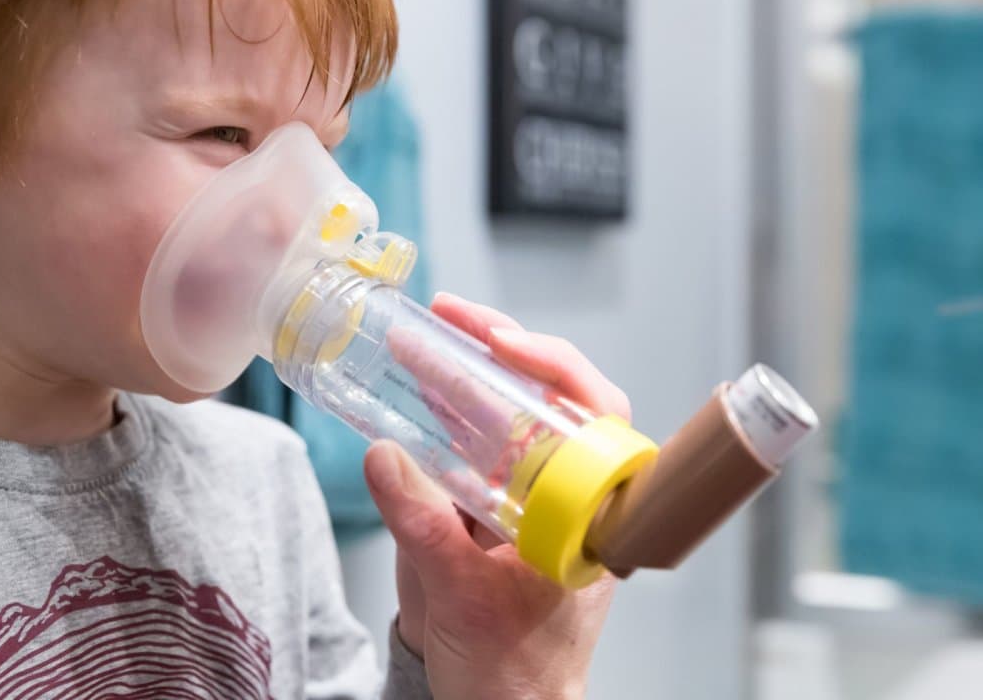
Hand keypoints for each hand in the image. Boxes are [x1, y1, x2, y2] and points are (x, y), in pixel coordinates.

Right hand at [364, 293, 630, 699]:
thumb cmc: (514, 673)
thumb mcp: (464, 597)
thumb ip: (425, 527)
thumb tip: (385, 457)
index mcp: (593, 512)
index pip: (598, 413)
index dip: (554, 366)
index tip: (505, 345)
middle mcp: (570, 495)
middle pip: (549, 399)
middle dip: (500, 350)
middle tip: (452, 318)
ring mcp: (532, 499)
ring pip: (510, 418)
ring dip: (466, 376)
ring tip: (423, 338)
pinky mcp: (493, 511)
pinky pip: (473, 450)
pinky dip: (445, 417)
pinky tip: (418, 388)